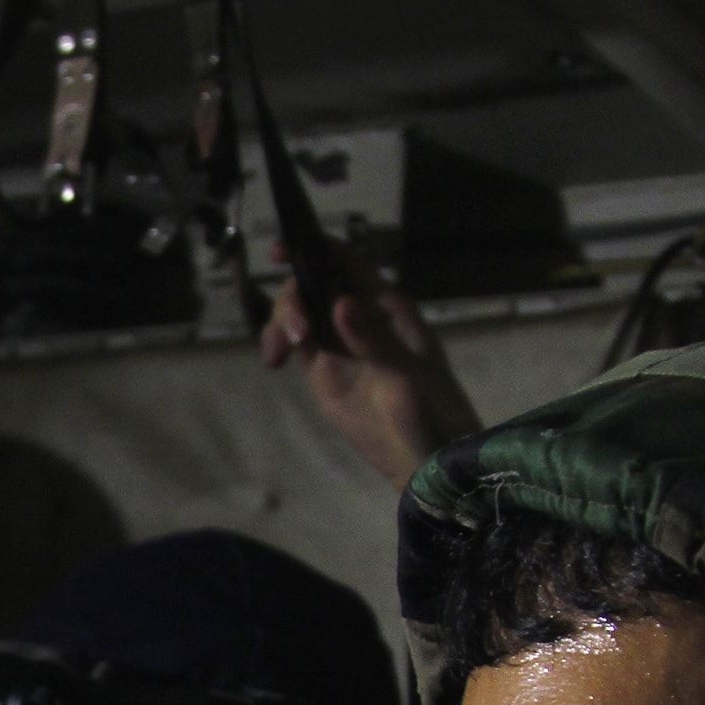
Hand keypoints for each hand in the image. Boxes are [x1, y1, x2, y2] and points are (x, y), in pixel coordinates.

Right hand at [259, 247, 480, 488]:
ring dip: (280, 323)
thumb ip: (372, 339)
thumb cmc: (430, 411)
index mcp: (384, 304)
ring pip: (299, 311)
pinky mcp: (324, 368)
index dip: (312, 248)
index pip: (344, 261)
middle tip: (294, 335)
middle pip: (312, 284)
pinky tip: (274, 362)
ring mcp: (339, 341)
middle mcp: (359, 315)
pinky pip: (294, 341)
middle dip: (292, 300)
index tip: (280, 251)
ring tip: (278, 355)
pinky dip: (278, 343)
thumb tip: (340, 303)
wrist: (425, 457)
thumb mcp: (404, 375)